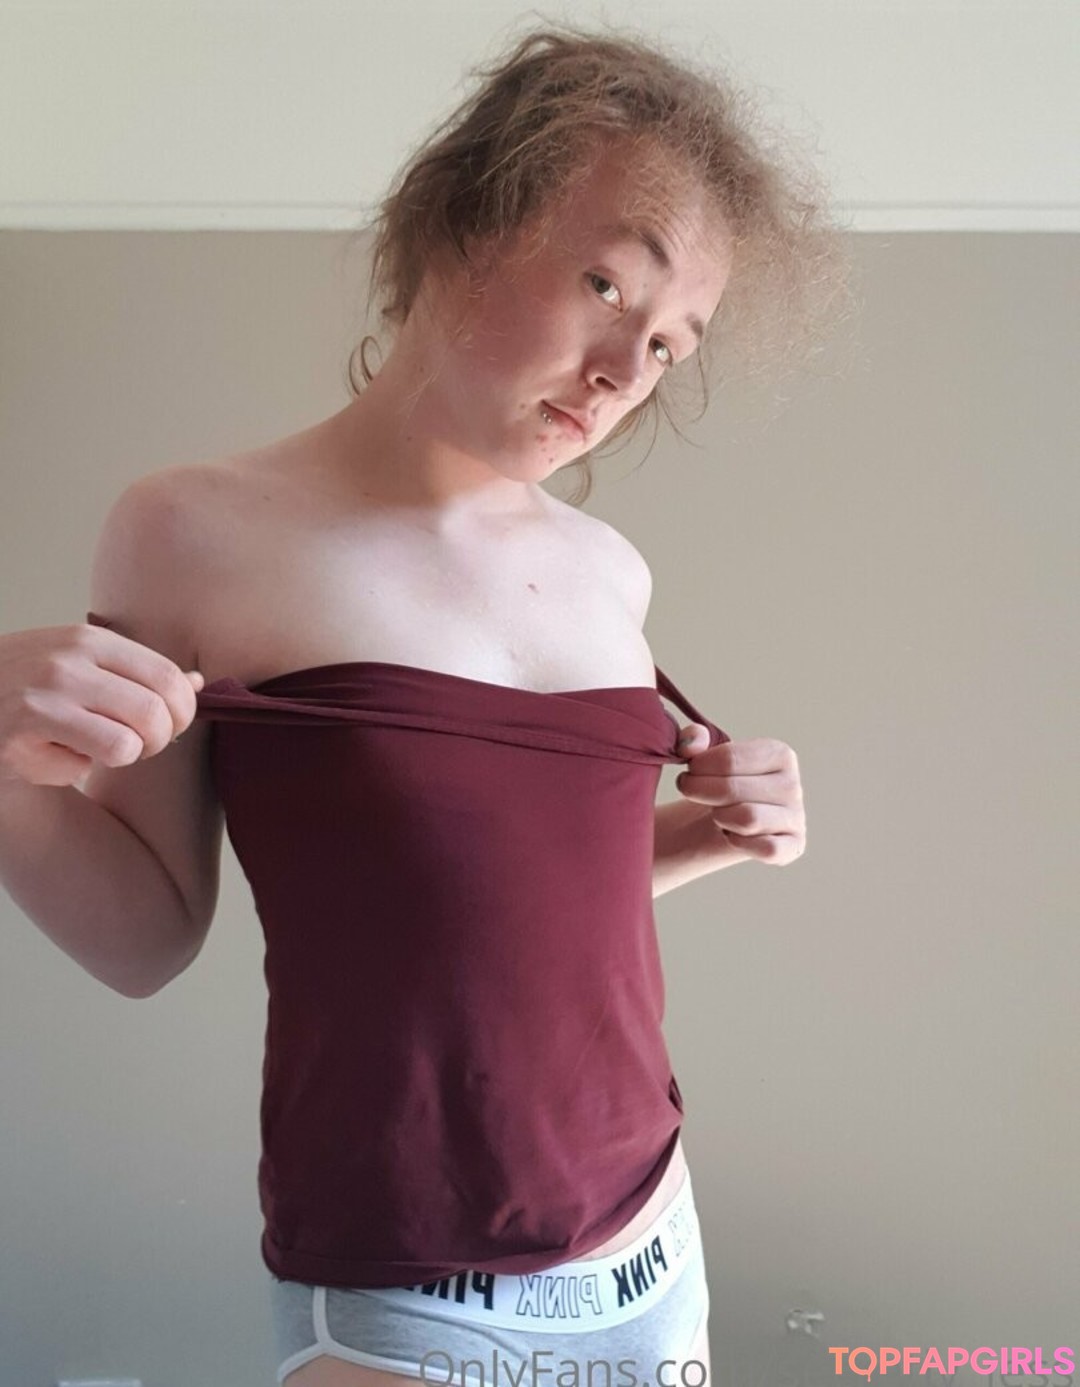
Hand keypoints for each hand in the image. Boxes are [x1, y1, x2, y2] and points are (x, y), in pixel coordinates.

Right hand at [0, 623, 203, 787]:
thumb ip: (135, 674)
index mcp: (90, 639)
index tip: (168, 726)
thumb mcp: (77, 665)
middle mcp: (69, 660)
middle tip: (135, 747)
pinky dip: (76, 771)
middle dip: (158, 742)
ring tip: (94, 750)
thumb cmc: (22, 689)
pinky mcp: (22, 731)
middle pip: (158, 713)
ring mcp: (44, 694)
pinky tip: (51, 756)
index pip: (169, 676)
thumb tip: (197, 683)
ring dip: (122, 758)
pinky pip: (86, 764)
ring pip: (131, 743)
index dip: (183, 712)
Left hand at [673, 724, 805, 864]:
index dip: (698, 767)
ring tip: (716, 812)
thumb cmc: (719, 784)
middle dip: (699, 791)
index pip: (729, 760)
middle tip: (690, 790)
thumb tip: (690, 742)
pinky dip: (739, 843)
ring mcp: (796, 818)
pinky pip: (765, 848)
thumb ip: (694, 740)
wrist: (726, 821)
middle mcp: (792, 785)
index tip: (690, 771)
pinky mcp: (793, 847)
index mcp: (779, 754)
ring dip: (720, 816)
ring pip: (748, 819)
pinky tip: (731, 835)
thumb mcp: (706, 757)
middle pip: (732, 790)